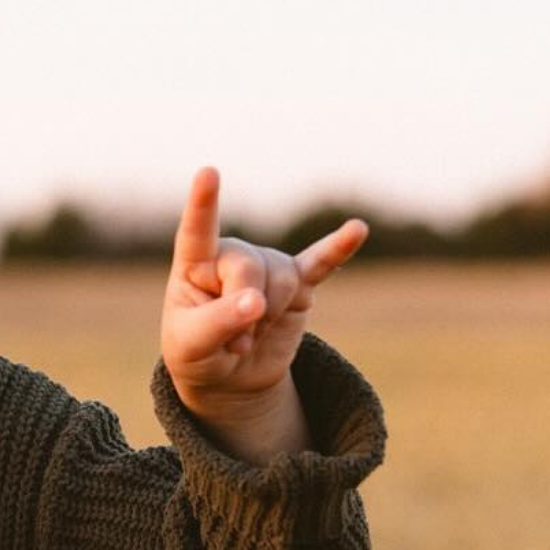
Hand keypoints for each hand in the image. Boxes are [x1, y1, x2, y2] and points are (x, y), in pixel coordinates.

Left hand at [160, 167, 366, 407]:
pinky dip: (339, 248)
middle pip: (248, 269)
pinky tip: (357, 230)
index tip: (208, 172)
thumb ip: (218, 321)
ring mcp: (268, 265)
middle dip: (244, 310)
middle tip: (233, 343)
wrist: (231, 376)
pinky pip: (322, 263)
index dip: (203, 204)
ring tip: (250, 335)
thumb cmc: (198, 353)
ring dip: (268, 316)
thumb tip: (257, 302)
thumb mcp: (192, 345)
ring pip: (280, 281)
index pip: (198, 231)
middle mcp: (233, 254)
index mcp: (195, 263)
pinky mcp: (299, 282)